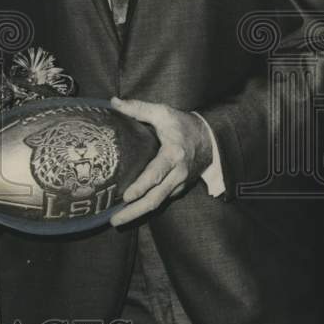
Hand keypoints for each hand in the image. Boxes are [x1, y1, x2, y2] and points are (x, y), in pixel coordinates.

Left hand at [109, 97, 213, 226]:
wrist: (210, 138)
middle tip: (114, 220)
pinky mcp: (178, 188)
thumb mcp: (163, 112)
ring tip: (117, 220)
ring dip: (138, 214)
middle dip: (134, 211)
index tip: (126, 196)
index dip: (141, 186)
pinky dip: (146, 207)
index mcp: (173, 155)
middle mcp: (178, 174)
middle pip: (155, 198)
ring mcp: (179, 184)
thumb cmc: (183, 125)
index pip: (156, 174)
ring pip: (158, 203)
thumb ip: (138, 108)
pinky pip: (162, 200)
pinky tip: (131, 210)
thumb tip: (114, 103)